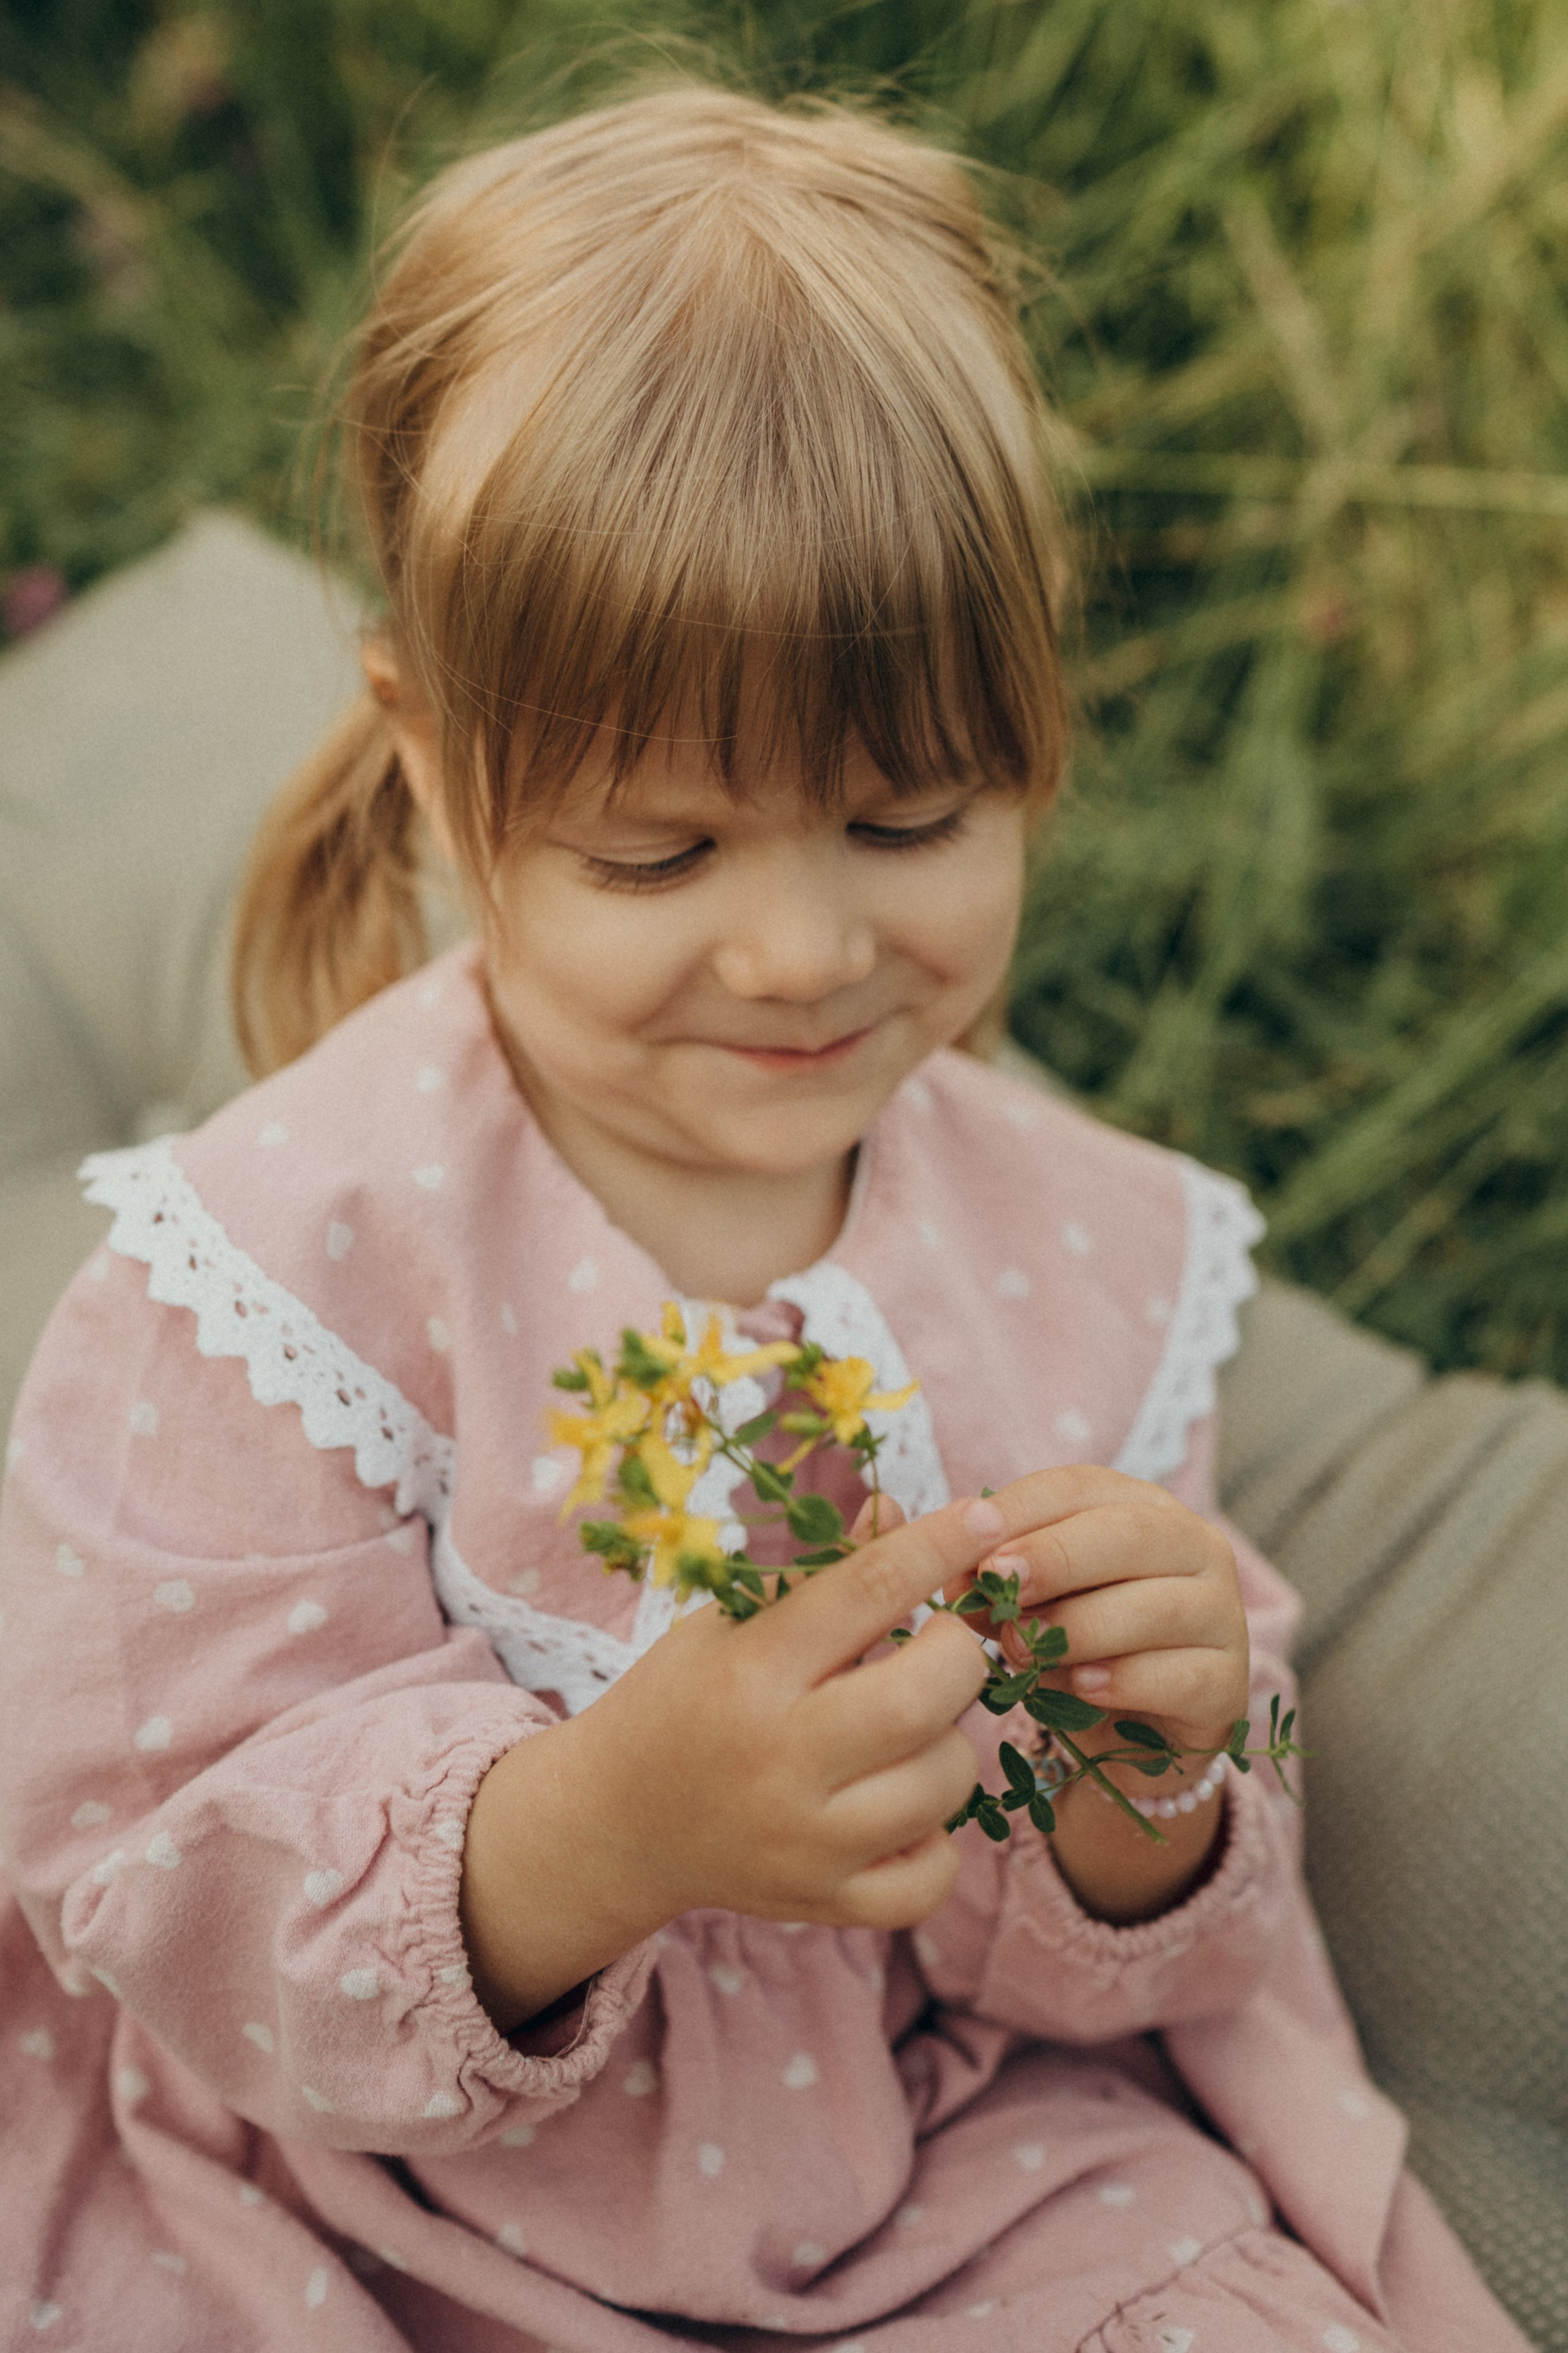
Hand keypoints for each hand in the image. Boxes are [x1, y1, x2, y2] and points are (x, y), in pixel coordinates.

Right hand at [461, 1490, 1005, 2029]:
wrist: (616, 1824)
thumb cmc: (682, 1701)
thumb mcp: (729, 1624)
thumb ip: (819, 1576)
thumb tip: (897, 1511)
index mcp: (749, 1671)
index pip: (867, 1591)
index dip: (936, 1546)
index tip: (984, 1514)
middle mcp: (778, 1761)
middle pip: (923, 1699)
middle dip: (959, 1655)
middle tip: (943, 1645)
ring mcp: (806, 1844)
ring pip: (945, 1784)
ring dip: (950, 1743)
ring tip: (908, 1729)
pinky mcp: (826, 1903)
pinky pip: (936, 1875)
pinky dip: (937, 1836)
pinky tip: (899, 1805)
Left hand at [946, 1466, 1248, 1754]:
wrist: (1131, 1735)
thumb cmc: (1074, 1647)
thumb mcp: (1030, 1606)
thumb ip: (999, 1584)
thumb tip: (955, 1573)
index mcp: (1141, 1508)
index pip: (1080, 1487)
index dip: (1023, 1508)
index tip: (970, 1534)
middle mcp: (1195, 1548)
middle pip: (1129, 1534)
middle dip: (1056, 1556)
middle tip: (999, 1583)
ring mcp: (1223, 1615)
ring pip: (1156, 1606)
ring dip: (1079, 1627)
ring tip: (1024, 1650)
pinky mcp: (1228, 1684)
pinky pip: (1179, 1675)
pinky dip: (1123, 1680)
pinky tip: (1082, 1687)